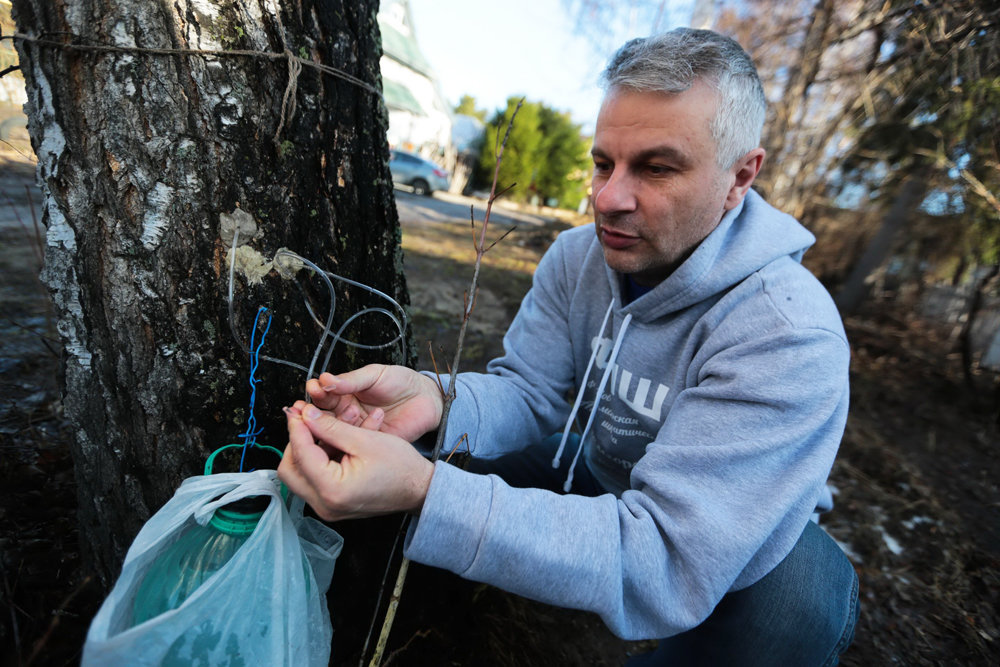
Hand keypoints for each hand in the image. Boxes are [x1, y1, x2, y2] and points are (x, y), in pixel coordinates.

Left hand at [278, 403, 434, 520]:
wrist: (419, 489)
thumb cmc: (401, 469)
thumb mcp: (365, 439)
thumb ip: (330, 427)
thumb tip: (306, 416)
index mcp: (332, 490)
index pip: (301, 454)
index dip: (297, 427)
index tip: (297, 410)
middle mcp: (325, 505)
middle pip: (290, 470)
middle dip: (296, 442)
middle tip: (306, 421)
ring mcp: (328, 508)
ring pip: (300, 475)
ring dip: (309, 449)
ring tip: (326, 428)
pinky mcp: (333, 505)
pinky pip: (315, 480)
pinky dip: (321, 459)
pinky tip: (336, 441)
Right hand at [307, 365, 442, 442]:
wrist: (427, 399)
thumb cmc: (402, 382)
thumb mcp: (375, 375)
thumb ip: (352, 380)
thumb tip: (326, 380)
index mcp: (347, 394)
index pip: (325, 395)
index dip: (317, 392)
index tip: (311, 388)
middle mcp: (348, 414)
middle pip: (324, 415)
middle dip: (313, 411)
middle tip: (303, 408)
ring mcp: (358, 430)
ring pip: (335, 431)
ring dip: (325, 427)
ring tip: (318, 420)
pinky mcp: (370, 444)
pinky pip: (354, 443)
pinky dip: (345, 439)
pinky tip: (340, 432)